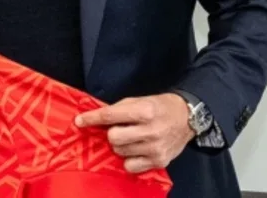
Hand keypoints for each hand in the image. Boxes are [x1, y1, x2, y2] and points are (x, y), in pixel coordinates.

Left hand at [74, 93, 193, 172]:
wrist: (188, 117)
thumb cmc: (160, 106)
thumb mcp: (140, 100)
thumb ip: (119, 109)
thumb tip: (95, 118)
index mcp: (144, 111)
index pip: (110, 116)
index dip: (92, 118)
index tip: (79, 121)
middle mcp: (150, 131)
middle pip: (113, 138)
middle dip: (112, 133)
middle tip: (120, 129)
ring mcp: (155, 148)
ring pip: (120, 152)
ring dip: (121, 145)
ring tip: (132, 138)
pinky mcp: (158, 161)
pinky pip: (130, 166)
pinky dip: (129, 159)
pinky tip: (137, 150)